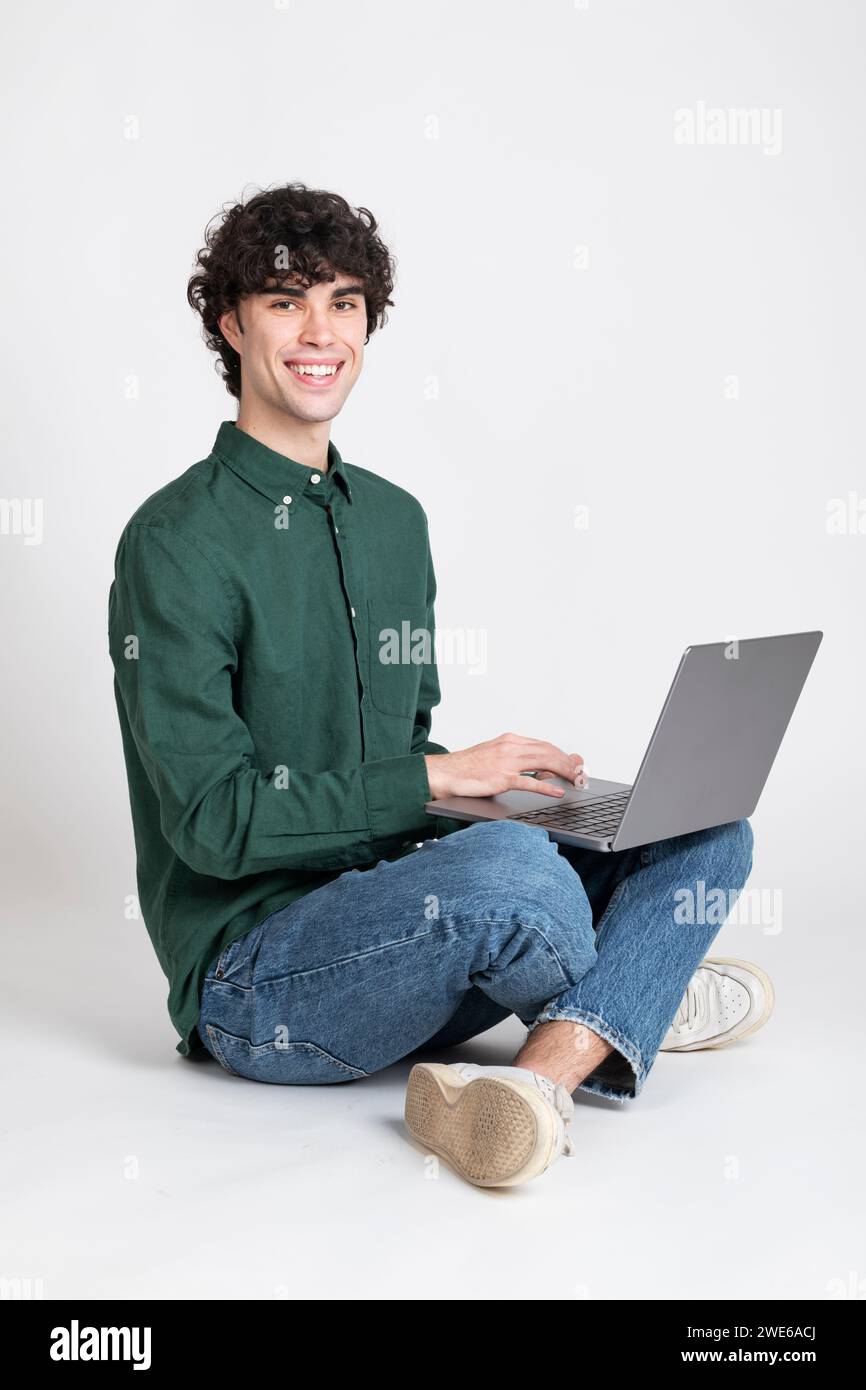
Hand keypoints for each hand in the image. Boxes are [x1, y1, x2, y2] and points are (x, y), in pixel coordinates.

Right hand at [425, 732, 587, 799]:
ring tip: (576, 781)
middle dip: (568, 763)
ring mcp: (506, 762)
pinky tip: (558, 791)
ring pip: (544, 762)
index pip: (544, 745)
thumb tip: (542, 771)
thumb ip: (518, 762)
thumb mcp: (495, 757)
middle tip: (581, 774)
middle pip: (549, 751)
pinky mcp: (501, 778)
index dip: (562, 755)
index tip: (573, 764)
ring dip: (563, 772)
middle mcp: (510, 747)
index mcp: (510, 740)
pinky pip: (529, 781)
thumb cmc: (467, 768)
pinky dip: (547, 786)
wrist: (444, 773)